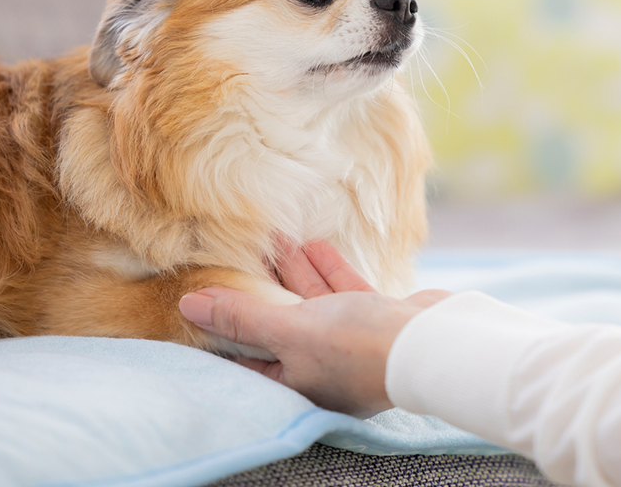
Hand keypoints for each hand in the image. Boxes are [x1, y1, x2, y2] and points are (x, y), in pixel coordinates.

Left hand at [179, 241, 450, 416]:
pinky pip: (345, 291)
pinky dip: (328, 269)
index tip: (208, 297)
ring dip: (295, 271)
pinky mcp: (378, 317)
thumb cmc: (359, 347)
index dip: (228, 328)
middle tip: (239, 253)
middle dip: (262, 288)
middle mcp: (323, 365)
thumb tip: (188, 306)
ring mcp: (353, 341)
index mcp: (297, 381)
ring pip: (314, 302)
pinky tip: (315, 243)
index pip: (250, 357)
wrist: (432, 343)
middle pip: (281, 323)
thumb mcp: (292, 330)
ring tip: (274, 238)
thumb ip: (243, 317)